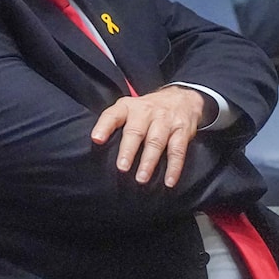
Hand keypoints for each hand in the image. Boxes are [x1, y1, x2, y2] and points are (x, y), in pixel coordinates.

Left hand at [89, 86, 205, 187]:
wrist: (182, 97)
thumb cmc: (148, 110)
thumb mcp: (130, 109)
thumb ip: (115, 124)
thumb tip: (99, 150)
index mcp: (129, 107)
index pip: (113, 115)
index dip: (104, 127)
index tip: (96, 139)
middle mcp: (146, 112)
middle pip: (136, 131)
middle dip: (128, 150)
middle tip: (122, 167)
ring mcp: (165, 120)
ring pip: (156, 141)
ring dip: (149, 161)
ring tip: (141, 178)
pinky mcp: (181, 130)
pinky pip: (177, 150)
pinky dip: (174, 167)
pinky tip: (169, 181)